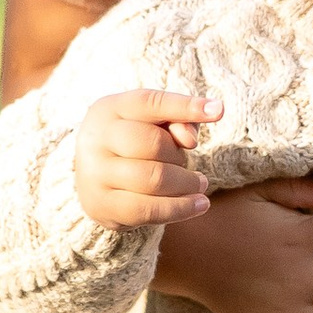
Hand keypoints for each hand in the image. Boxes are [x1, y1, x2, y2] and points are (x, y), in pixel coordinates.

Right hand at [73, 89, 219, 231]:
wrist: (94, 178)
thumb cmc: (134, 143)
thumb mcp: (153, 123)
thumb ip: (177, 120)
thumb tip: (190, 139)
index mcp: (109, 109)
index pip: (150, 103)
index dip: (184, 106)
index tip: (218, 111)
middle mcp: (96, 139)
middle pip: (153, 143)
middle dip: (179, 156)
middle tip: (189, 164)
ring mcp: (95, 174)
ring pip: (153, 179)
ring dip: (187, 183)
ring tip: (200, 185)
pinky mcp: (102, 206)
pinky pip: (149, 209)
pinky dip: (180, 208)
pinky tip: (199, 205)